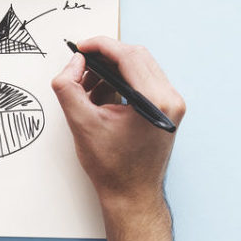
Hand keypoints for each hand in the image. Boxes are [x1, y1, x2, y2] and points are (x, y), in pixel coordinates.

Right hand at [51, 37, 186, 214]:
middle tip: (81, 65)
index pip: (128, 55)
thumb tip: (73, 63)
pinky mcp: (167, 110)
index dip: (100, 46)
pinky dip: (121, 82)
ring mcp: (172, 104)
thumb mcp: (81, 124)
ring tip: (88, 88)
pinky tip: (102, 97)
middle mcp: (170, 99)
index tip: (80, 48)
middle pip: (136, 57)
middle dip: (105, 57)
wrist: (132, 194)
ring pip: (140, 67)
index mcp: (154, 101)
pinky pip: (144, 82)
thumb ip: (68, 88)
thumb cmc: (112, 168)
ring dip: (112, 70)